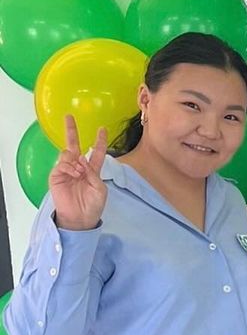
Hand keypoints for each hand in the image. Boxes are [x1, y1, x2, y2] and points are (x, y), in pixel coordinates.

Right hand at [50, 116, 107, 231]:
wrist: (81, 218)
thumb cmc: (93, 205)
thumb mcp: (100, 188)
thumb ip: (94, 173)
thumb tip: (82, 160)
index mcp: (92, 170)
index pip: (95, 152)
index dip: (99, 141)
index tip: (102, 129)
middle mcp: (78, 168)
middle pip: (74, 145)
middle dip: (72, 131)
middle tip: (69, 117)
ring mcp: (66, 171)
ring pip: (68, 154)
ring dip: (76, 160)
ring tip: (80, 172)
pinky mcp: (57, 176)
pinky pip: (62, 164)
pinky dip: (69, 167)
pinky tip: (75, 173)